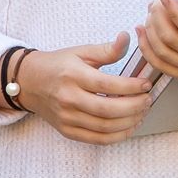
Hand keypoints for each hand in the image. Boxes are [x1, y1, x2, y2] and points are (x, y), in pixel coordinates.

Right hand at [16, 34, 153, 144]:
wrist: (29, 82)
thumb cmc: (58, 65)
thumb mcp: (81, 52)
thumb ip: (107, 50)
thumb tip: (127, 38)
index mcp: (73, 75)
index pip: (107, 84)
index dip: (131, 86)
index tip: (145, 84)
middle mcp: (68, 98)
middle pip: (107, 110)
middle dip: (134, 106)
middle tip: (147, 99)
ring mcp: (67, 117)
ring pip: (104, 127)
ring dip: (129, 122)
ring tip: (142, 112)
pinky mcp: (67, 131)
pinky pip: (96, 139)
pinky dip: (117, 136)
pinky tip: (129, 126)